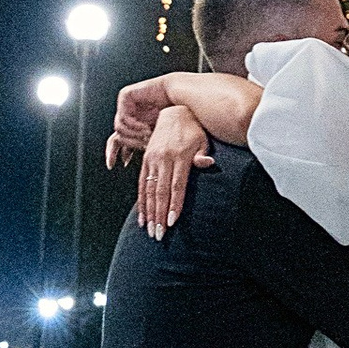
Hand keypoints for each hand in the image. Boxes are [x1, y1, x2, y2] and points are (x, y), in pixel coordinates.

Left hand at [106, 76, 174, 166]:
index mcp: (134, 123)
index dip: (117, 153)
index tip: (125, 163)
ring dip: (134, 136)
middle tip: (125, 160)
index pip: (117, 141)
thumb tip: (139, 164)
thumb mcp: (158, 137)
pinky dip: (134, 126)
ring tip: (147, 136)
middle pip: (112, 136)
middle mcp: (128, 114)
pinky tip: (146, 127)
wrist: (180, 97)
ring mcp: (126, 104)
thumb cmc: (175, 115)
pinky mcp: (126, 96)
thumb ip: (146, 147)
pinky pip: (123, 117)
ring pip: (119, 129)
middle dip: (114, 150)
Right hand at [136, 105, 212, 239]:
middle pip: (160, 192)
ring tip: (149, 230)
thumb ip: (203, 154)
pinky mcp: (145, 161)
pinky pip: (141, 184)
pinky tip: (142, 217)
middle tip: (159, 235)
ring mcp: (152, 160)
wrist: (174, 113)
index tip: (171, 222)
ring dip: (149, 212)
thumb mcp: (203, 139)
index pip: (176, 185)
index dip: (174, 204)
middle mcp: (163, 159)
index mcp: (179, 155)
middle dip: (159, 215)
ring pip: (148, 190)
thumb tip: (207, 163)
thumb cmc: (194, 129)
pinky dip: (141, 202)